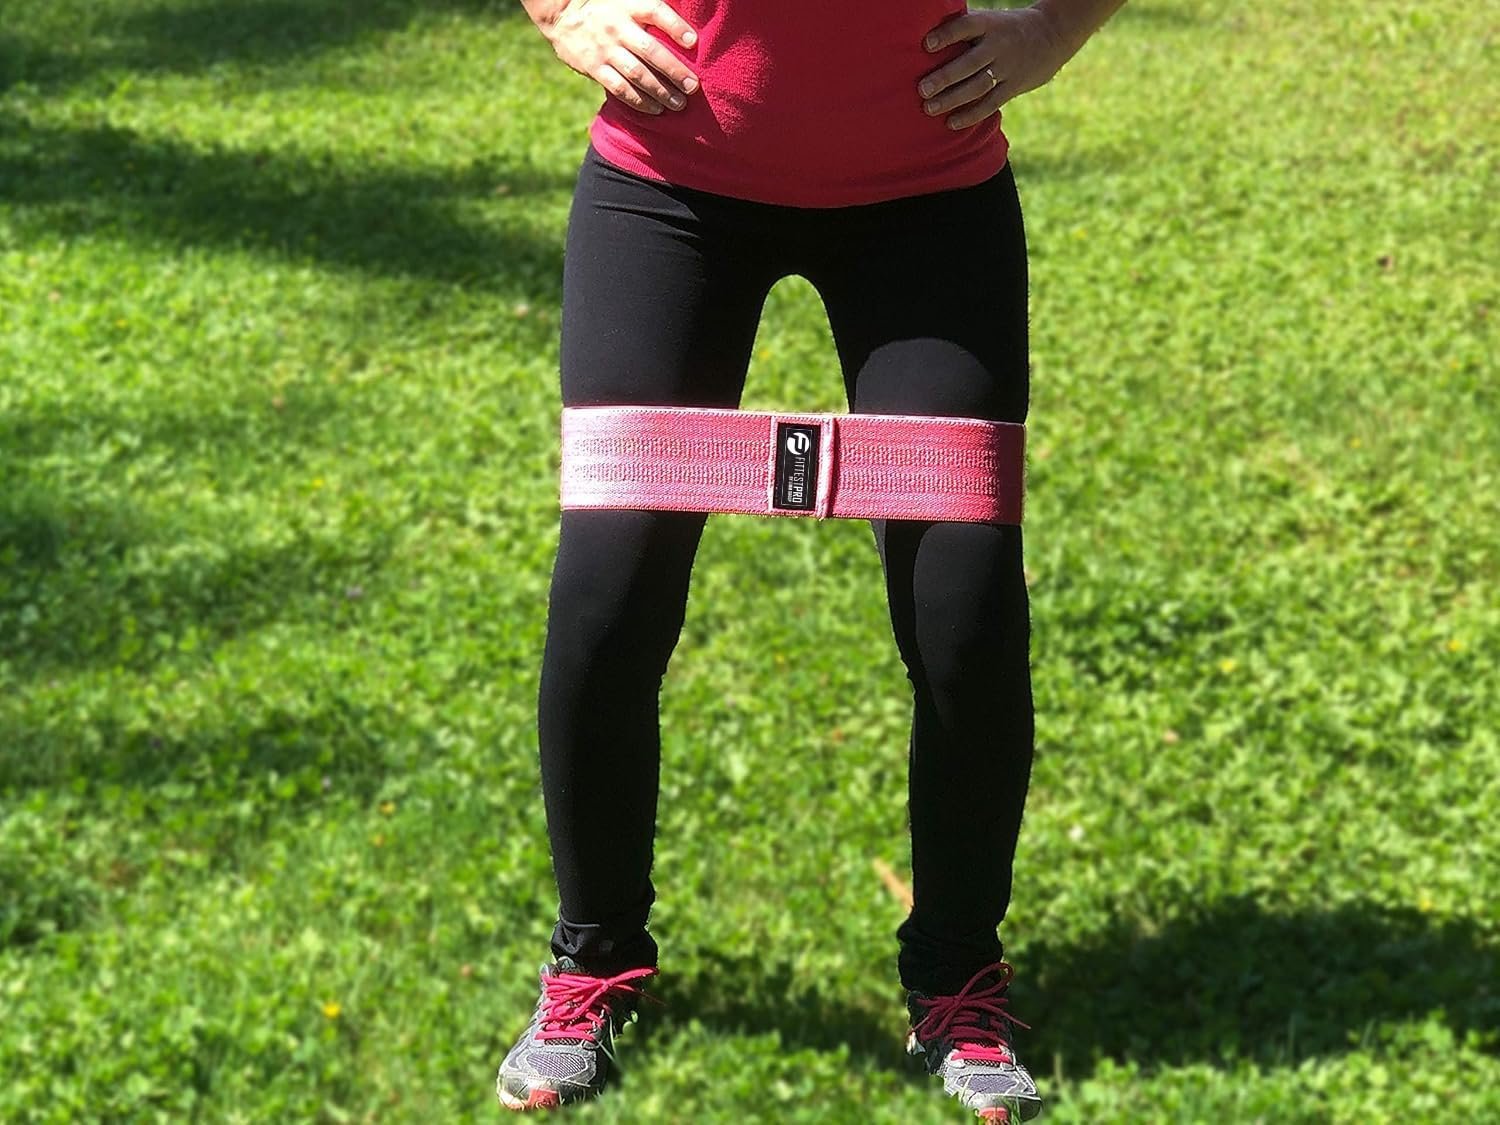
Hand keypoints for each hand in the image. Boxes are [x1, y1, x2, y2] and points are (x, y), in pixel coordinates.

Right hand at [543, 0, 699, 115]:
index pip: (655, 12)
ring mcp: (605, 49)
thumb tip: (684, 28)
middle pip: (650, 51)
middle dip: (674, 71)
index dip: (676, 26)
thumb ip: (649, 10)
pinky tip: (656, 109)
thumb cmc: (605, 8)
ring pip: (637, 74)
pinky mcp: (594, 68)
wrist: (563, 15)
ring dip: (660, 91)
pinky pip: (619, 88)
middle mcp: (617, 27)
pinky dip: (639, 101)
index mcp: (627, 6)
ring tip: (679, 104)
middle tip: (692, 87)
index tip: (693, 41)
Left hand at [917, 6, 1067, 129]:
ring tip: (929, 108)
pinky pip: (991, 104)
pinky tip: (951, 123)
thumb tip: (927, 36)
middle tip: (922, 90)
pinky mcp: (1014, 87)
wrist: (1053, 34)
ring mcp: (1008, 67)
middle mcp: (998, 45)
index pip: (966, 27)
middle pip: (969, 63)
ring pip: (978, 86)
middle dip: (945, 77)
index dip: (947, 35)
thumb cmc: (1008, 28)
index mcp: (990, 24)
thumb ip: (966, 28)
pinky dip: (971, 115)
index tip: (926, 45)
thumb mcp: (991, 20)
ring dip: (952, 99)